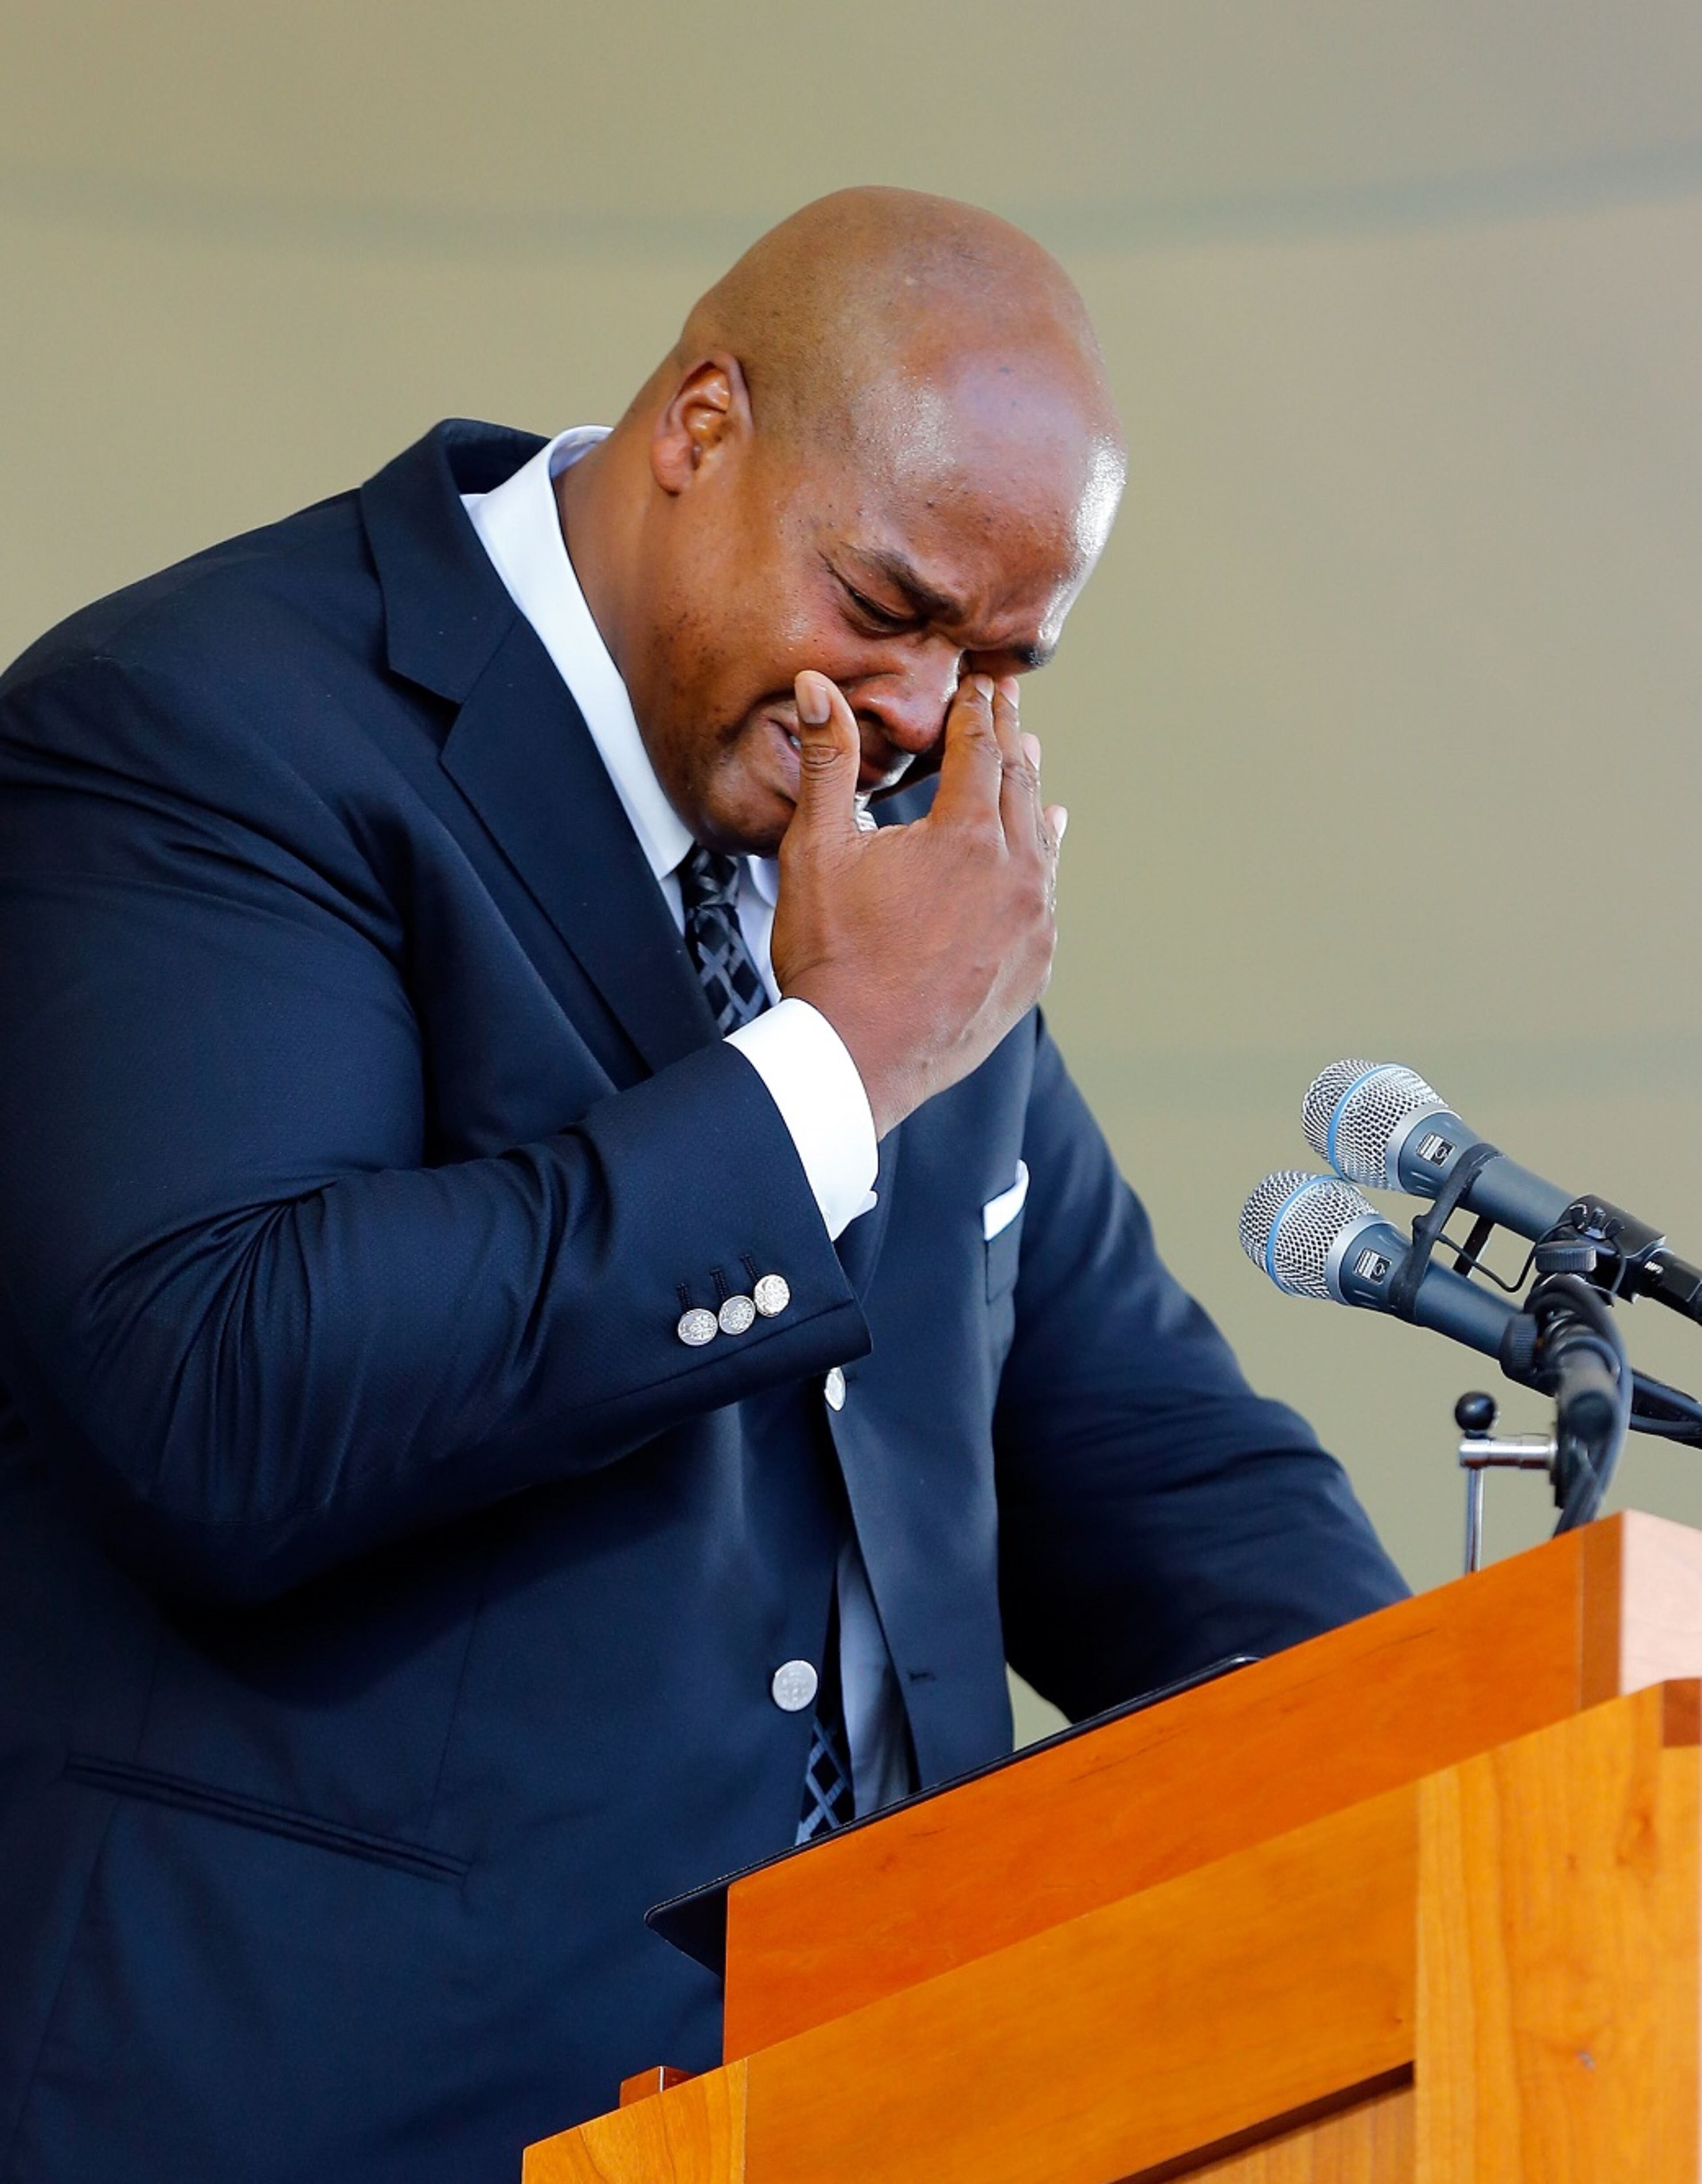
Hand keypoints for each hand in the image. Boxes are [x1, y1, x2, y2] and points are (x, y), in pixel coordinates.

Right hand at [770, 669, 1066, 1137]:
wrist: (858, 1057)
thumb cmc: (830, 956)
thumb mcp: (817, 849)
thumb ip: (827, 761)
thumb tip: (817, 686)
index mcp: (964, 835)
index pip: (979, 750)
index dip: (977, 711)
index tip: (980, 684)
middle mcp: (1013, 873)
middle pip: (1019, 786)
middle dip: (1009, 740)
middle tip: (1008, 704)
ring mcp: (1031, 923)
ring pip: (1041, 840)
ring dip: (1031, 795)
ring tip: (1029, 761)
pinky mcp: (1033, 966)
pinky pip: (1046, 897)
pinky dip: (1042, 861)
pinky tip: (1045, 846)